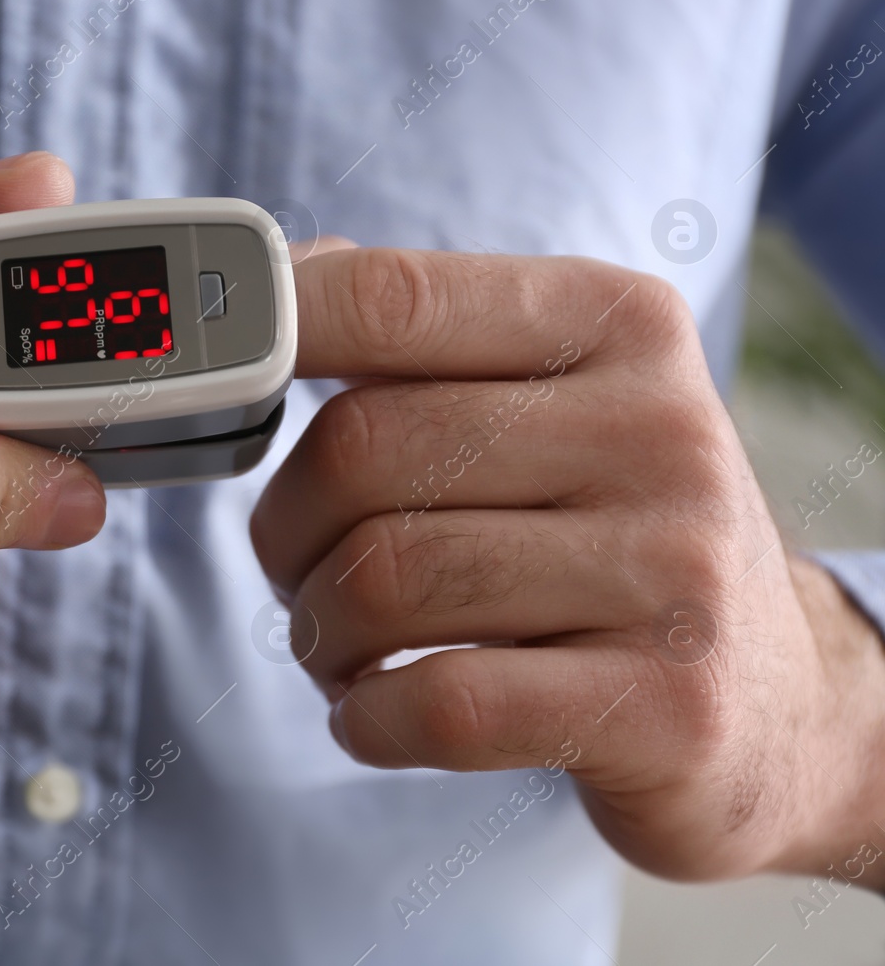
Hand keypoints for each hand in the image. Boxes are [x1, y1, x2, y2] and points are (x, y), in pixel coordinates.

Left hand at [252, 243, 884, 883]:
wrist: (774, 698)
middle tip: (298, 568)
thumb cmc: (610, 531)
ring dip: (318, 631)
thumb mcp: (552, 399)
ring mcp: (673, 570)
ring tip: (340, 645)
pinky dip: (365, 715)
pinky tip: (373, 711)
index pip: (391, 300)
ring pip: (385, 579)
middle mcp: (657, 428)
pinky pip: (439, 702)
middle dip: (285, 527)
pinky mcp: (665, 704)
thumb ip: (423, 335)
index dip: (265, 337)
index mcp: (614, 324)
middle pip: (362, 450)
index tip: (211, 384)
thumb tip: (291, 271)